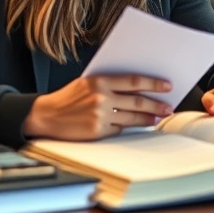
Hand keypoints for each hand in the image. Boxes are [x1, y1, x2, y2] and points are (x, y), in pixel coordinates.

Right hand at [23, 75, 173, 140]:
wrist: (45, 115)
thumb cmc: (68, 97)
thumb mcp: (87, 83)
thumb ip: (109, 84)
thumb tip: (136, 87)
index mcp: (99, 81)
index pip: (134, 81)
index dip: (153, 84)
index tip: (167, 86)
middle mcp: (101, 98)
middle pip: (137, 101)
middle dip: (156, 104)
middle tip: (168, 107)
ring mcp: (100, 116)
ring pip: (132, 117)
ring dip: (148, 118)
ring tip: (158, 117)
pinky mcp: (97, 131)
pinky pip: (119, 129)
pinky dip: (129, 127)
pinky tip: (137, 126)